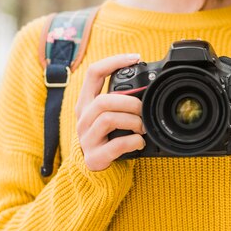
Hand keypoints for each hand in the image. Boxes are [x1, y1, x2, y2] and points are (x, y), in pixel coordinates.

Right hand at [75, 53, 145, 170]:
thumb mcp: (109, 117)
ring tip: (142, 128)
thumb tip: (147, 87)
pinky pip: (114, 145)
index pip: (93, 73)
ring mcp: (86, 139)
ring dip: (132, 121)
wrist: (97, 172)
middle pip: (103, 100)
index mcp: (86, 104)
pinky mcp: (94, 157)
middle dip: (130, 103)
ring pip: (107, 119)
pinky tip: (139, 142)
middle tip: (143, 111)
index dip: (114, 61)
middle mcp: (83, 119)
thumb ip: (120, 102)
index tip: (136, 58)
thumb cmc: (109, 139)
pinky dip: (132, 142)